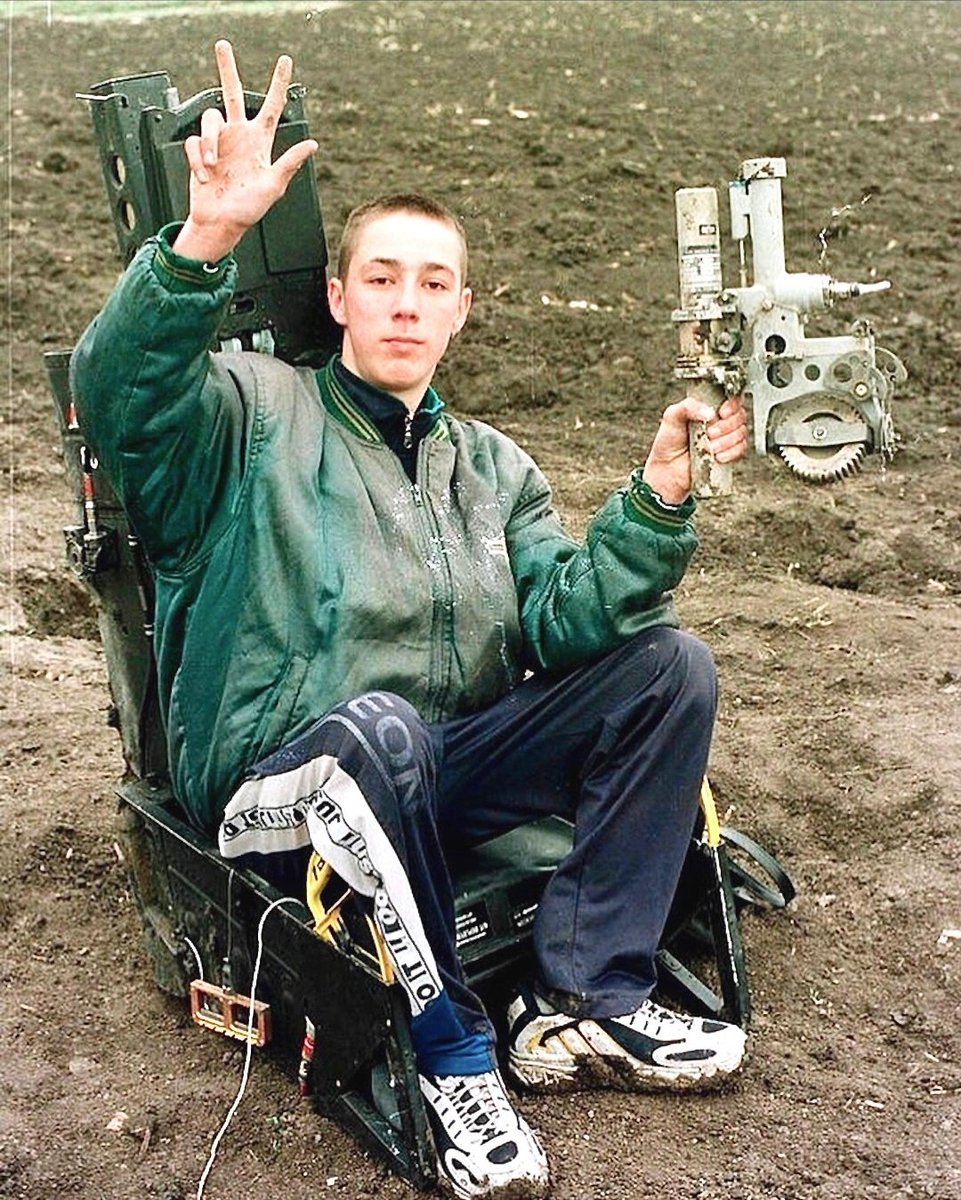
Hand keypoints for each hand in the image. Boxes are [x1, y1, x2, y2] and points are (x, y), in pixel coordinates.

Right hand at [173, 40, 317, 261]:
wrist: (219, 223)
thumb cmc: (248, 210)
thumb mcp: (273, 187)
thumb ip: (290, 163)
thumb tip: (313, 144)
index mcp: (260, 143)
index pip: (272, 107)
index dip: (279, 84)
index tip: (285, 61)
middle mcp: (239, 137)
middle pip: (232, 93)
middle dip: (228, 68)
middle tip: (223, 45)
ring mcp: (219, 142)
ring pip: (209, 119)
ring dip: (210, 143)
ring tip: (215, 167)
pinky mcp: (200, 151)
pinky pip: (195, 142)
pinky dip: (199, 160)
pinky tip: (205, 176)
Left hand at [642, 393, 748, 503]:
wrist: (667, 469)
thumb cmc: (668, 441)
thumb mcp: (672, 416)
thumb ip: (688, 406)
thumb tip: (710, 413)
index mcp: (709, 406)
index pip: (732, 398)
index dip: (732, 405)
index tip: (721, 413)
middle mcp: (720, 420)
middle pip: (740, 416)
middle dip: (726, 426)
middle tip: (709, 433)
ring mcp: (726, 437)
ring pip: (741, 433)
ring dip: (726, 441)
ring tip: (709, 447)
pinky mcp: (729, 453)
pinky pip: (741, 449)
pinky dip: (731, 452)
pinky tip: (718, 456)